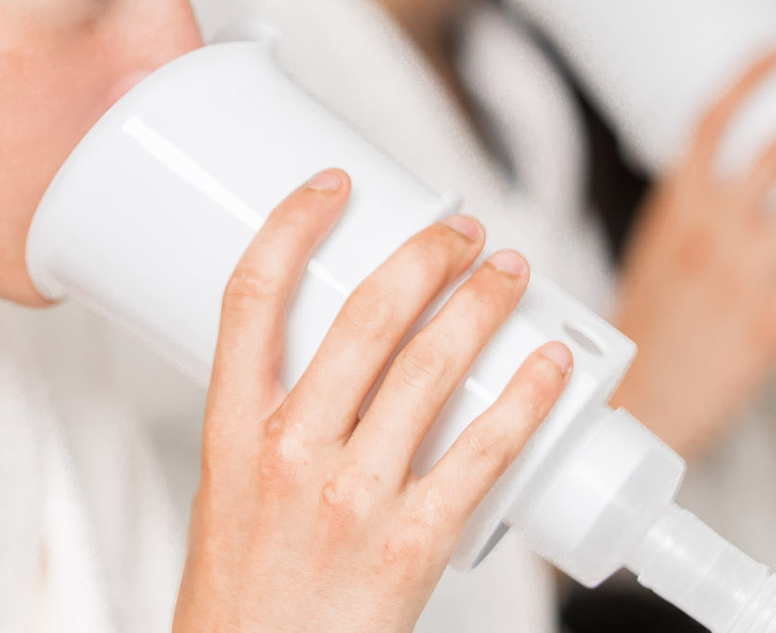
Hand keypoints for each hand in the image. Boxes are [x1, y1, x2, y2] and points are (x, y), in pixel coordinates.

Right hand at [175, 170, 572, 632]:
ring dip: (483, 306)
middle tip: (462, 230)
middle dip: (425, 255)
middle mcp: (289, 453)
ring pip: (430, 369)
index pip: (251, 298)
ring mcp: (352, 499)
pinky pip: (483, 455)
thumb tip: (347, 360)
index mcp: (231, 432)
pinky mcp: (411, 547)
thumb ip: (278, 422)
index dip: (293, 224)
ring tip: (512, 274)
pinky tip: (548, 368)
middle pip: (364, 316)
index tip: (333, 183)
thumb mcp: (227, 493)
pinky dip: (526, 399)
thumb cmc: (240, 601)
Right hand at [608, 54, 775, 457]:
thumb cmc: (646, 332)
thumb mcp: (656, 253)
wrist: (635, 402)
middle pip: (772, 152)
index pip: (709, 125)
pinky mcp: (770, 326)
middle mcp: (708, 234)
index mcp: (678, 211)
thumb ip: (691, 212)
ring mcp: (741, 278)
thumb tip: (721, 176)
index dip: (746, 79)